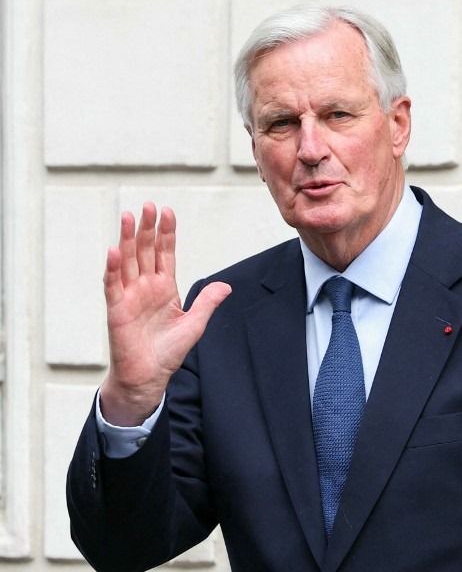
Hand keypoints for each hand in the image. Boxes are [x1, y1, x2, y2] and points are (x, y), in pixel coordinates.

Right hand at [99, 203, 230, 425]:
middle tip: (148, 206)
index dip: (166, 234)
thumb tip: (226, 285)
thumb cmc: (169, 351)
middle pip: (145, 251)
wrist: (149, 376)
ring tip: (129, 217)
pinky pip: (113, 285)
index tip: (168, 212)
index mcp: (165, 288)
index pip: (165, 254)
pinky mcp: (117, 309)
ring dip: (128, 239)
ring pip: (128, 261)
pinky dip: (113, 268)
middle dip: (147, 228)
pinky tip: (115, 250)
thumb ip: (207, 302)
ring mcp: (130, 296)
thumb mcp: (195, 324)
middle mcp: (146, 287)